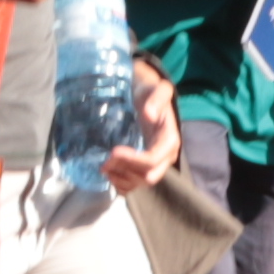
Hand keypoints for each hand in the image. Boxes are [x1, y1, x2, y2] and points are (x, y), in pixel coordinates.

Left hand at [98, 60, 183, 193]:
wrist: (146, 96)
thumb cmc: (150, 92)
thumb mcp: (158, 89)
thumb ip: (157, 98)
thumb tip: (149, 114)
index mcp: (170, 140)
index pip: (153, 159)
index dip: (134, 159)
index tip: (114, 150)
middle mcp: (165, 156)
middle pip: (148, 176)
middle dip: (126, 171)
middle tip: (105, 161)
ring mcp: (156, 164)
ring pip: (141, 182)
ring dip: (121, 178)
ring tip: (103, 166)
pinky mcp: (145, 167)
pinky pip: (136, 185)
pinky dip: (122, 184)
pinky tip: (109, 174)